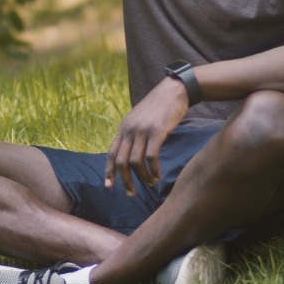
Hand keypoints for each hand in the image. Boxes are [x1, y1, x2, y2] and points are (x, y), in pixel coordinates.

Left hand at [104, 78, 188, 195]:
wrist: (174, 90)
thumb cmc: (160, 106)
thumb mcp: (140, 118)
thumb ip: (133, 133)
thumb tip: (131, 151)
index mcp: (124, 127)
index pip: (111, 152)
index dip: (109, 171)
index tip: (109, 186)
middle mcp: (129, 129)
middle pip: (121, 161)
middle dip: (124, 180)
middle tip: (131, 193)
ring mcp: (142, 130)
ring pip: (135, 162)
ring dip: (143, 178)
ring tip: (151, 183)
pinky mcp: (156, 132)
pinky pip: (150, 157)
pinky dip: (153, 170)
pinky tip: (158, 176)